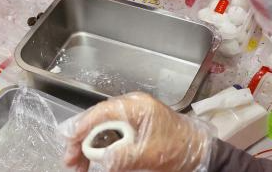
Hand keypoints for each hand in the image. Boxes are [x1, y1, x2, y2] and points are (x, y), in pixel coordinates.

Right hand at [62, 92, 214, 171]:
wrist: (202, 154)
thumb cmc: (181, 150)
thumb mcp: (151, 155)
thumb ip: (124, 156)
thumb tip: (99, 160)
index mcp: (135, 107)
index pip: (101, 112)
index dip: (82, 128)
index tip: (70, 146)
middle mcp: (131, 108)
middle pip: (97, 121)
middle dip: (82, 141)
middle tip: (71, 163)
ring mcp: (132, 119)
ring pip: (102, 130)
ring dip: (90, 148)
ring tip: (80, 166)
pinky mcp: (135, 130)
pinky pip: (112, 137)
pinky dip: (102, 150)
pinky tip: (97, 162)